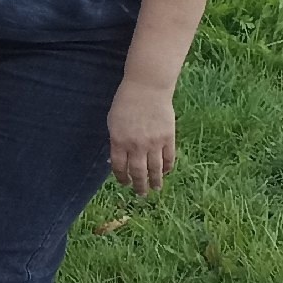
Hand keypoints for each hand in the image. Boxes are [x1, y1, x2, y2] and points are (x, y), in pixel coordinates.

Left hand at [108, 78, 178, 195]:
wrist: (147, 88)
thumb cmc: (126, 102)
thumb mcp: (113, 121)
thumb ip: (116, 140)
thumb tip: (117, 158)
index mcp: (119, 141)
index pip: (119, 167)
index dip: (121, 177)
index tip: (124, 183)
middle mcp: (136, 145)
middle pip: (137, 172)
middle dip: (139, 185)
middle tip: (141, 194)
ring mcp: (153, 143)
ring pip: (155, 169)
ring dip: (155, 181)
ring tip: (155, 188)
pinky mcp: (168, 138)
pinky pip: (168, 158)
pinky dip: (167, 167)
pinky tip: (166, 172)